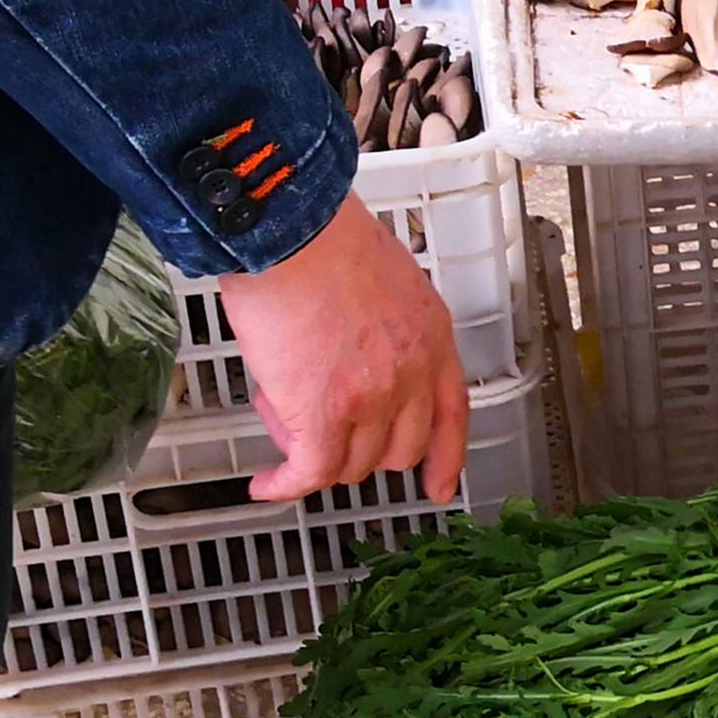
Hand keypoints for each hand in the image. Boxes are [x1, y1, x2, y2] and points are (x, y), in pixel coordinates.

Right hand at [221, 205, 468, 504]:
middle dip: (360, 448)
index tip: (439, 485)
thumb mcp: (387, 281)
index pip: (452, 413)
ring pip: (351, 464)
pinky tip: (266, 483)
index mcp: (431, 335)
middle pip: (399, 449)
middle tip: (320, 426)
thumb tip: (350, 357)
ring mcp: (371, 398)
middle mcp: (411, 372)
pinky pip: (308, 473)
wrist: (292, 232)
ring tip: (280, 415)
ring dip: (313, 451)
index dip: (445, 456)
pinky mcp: (323, 415)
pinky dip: (285, 485)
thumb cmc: (323, 239)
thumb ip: (384, 329)